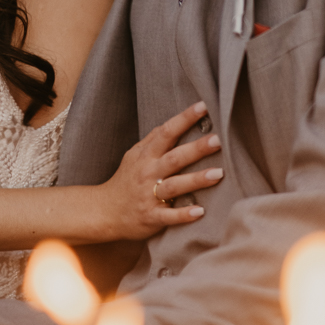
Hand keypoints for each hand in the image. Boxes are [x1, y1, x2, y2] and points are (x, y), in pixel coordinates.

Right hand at [101, 103, 222, 239]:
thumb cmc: (125, 180)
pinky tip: (200, 211)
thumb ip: (153, 140)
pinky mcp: (151, 217)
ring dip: (196, 179)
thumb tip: (175, 122)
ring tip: (218, 173)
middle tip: (217, 139)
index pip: (166, 132)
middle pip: (175, 158)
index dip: (184, 119)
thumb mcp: (134, 155)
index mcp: (146, 155)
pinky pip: (169, 216)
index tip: (203, 106)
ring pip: (175, 185)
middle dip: (196, 148)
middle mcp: (148, 173)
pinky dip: (183, 214)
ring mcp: (149, 196)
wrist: (105, 211)